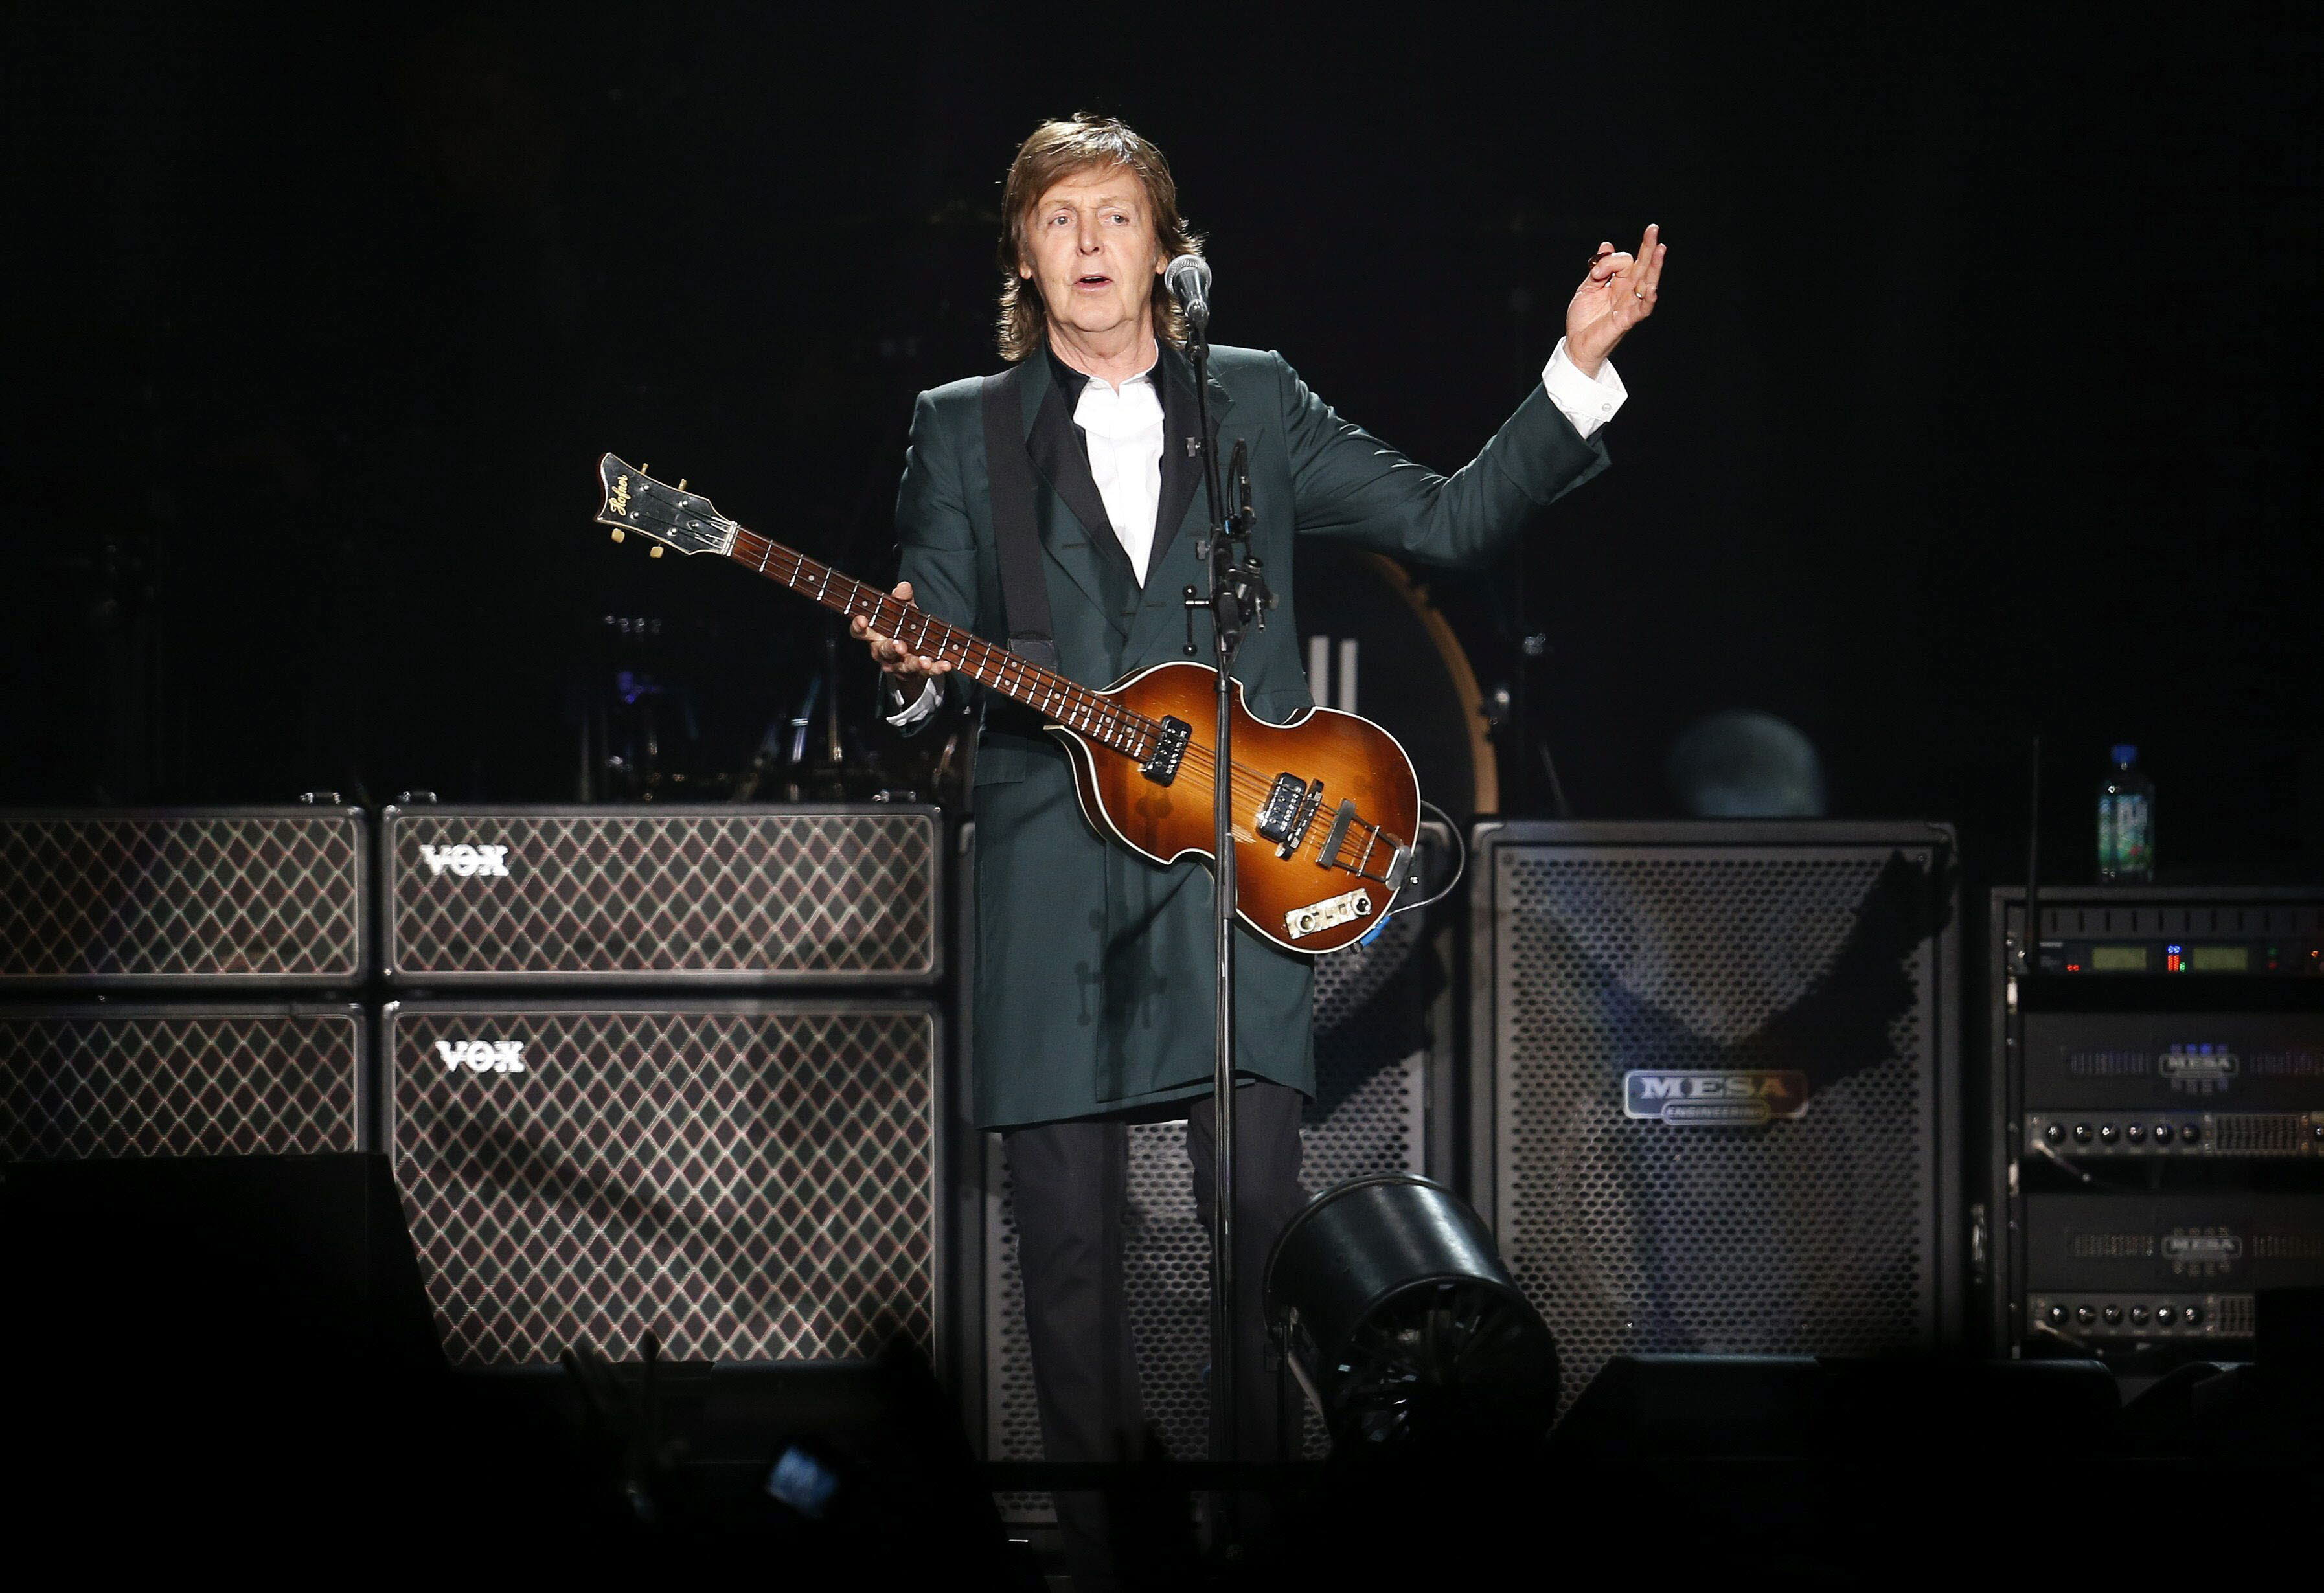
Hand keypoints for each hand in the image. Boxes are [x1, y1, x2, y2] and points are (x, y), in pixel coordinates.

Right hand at [849, 580, 953, 683]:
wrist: (913, 659)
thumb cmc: (903, 631)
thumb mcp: (903, 614)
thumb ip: (902, 601)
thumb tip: (904, 586)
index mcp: (875, 636)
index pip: (860, 632)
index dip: (858, 627)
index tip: (862, 620)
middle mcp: (883, 653)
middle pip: (883, 651)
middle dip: (891, 648)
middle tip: (899, 646)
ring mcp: (898, 666)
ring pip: (903, 666)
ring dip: (914, 663)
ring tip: (925, 661)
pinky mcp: (914, 675)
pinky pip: (924, 673)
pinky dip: (935, 668)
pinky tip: (945, 665)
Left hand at [1565, 223, 1664, 377]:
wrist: (1575, 343)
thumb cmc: (1583, 318)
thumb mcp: (1587, 287)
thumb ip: (1598, 268)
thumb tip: (1606, 244)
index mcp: (1619, 282)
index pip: (1624, 261)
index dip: (1610, 260)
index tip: (1596, 272)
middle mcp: (1628, 291)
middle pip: (1643, 266)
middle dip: (1648, 247)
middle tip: (1653, 228)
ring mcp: (1630, 304)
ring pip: (1647, 283)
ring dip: (1654, 267)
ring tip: (1660, 250)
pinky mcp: (1627, 320)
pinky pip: (1643, 308)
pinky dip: (1648, 299)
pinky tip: (1652, 287)